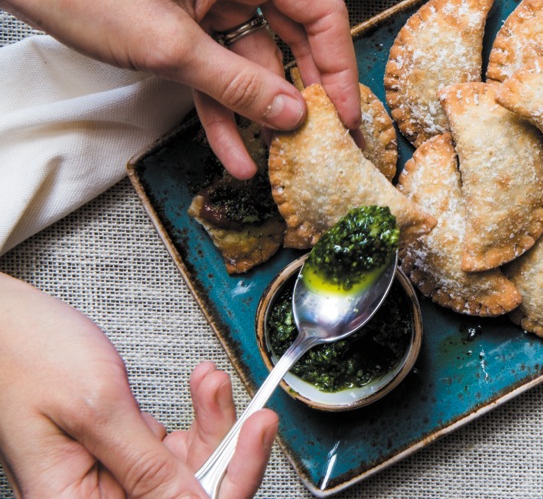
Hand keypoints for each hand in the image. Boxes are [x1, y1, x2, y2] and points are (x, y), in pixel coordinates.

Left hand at [0, 0, 359, 178]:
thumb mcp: (172, 49)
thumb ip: (240, 86)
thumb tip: (295, 116)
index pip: (322, 14)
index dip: (338, 69)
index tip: (344, 115)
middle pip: (295, 36)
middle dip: (302, 93)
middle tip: (321, 139)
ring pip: (255, 57)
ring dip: (257, 108)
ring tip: (273, 159)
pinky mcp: (188, 12)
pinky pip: (219, 61)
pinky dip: (223, 100)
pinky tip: (233, 149)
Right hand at [0, 273, 276, 497]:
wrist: (5, 321)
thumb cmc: (27, 355)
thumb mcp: (94, 407)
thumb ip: (145, 463)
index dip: (222, 487)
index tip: (253, 442)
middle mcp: (96, 497)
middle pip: (188, 496)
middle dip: (226, 453)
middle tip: (257, 415)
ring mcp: (114, 475)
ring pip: (190, 471)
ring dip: (214, 426)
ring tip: (210, 381)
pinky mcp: (126, 450)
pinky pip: (178, 449)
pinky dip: (198, 414)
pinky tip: (201, 385)